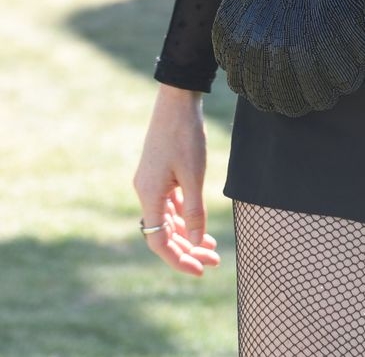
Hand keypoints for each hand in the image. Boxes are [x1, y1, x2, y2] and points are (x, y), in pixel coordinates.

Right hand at [133, 85, 220, 276]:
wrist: (177, 100)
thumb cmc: (185, 135)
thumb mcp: (193, 175)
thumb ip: (193, 211)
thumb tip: (194, 242)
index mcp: (149, 194)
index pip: (159, 240)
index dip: (178, 259)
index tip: (199, 270)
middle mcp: (145, 191)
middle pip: (164, 232)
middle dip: (187, 250)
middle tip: (213, 262)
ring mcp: (151, 182)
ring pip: (169, 219)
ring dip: (188, 235)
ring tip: (211, 249)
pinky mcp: (159, 173)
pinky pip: (170, 204)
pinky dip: (185, 217)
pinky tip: (199, 226)